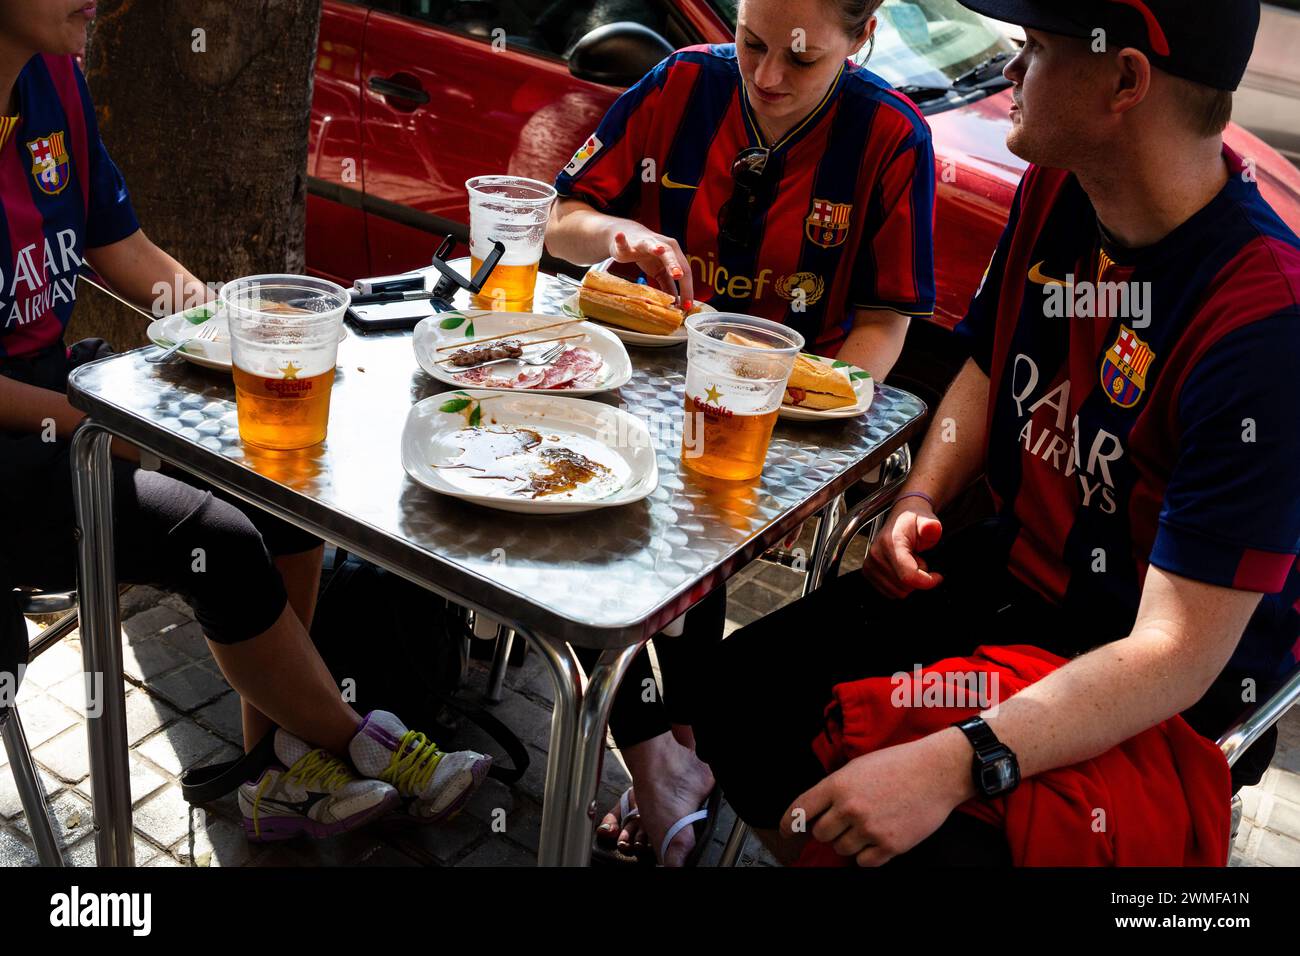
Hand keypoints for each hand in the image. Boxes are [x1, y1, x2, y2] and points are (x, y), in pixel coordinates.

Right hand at [607, 223, 694, 308]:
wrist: (630, 237)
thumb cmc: (648, 255)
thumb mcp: (660, 273)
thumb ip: (669, 286)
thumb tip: (678, 305)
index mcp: (675, 255)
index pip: (685, 272)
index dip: (686, 288)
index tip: (687, 305)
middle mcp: (663, 246)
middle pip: (672, 257)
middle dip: (675, 266)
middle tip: (678, 275)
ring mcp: (646, 243)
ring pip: (652, 246)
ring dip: (656, 248)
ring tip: (659, 250)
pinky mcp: (628, 244)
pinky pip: (624, 243)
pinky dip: (621, 240)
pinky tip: (620, 236)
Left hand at [781, 733, 967, 865]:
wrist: (937, 771)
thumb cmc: (899, 763)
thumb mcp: (858, 766)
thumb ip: (836, 787)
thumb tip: (819, 808)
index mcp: (838, 785)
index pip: (801, 809)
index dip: (789, 822)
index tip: (786, 830)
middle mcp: (850, 809)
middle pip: (821, 834)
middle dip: (828, 829)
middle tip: (843, 821)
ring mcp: (870, 829)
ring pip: (841, 849)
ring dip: (849, 841)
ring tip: (867, 825)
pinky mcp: (890, 846)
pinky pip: (864, 862)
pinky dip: (867, 854)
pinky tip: (877, 838)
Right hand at [862, 497, 944, 597]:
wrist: (901, 519)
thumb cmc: (914, 521)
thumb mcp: (927, 520)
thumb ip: (930, 526)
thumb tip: (931, 528)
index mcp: (890, 543)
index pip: (908, 576)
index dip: (928, 581)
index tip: (938, 576)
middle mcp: (876, 555)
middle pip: (904, 587)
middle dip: (918, 579)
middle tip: (919, 560)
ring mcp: (870, 565)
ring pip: (897, 592)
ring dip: (909, 582)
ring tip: (911, 563)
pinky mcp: (868, 572)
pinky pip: (890, 592)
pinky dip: (900, 585)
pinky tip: (902, 569)